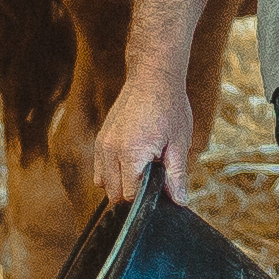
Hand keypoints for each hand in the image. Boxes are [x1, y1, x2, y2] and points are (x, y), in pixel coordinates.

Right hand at [87, 79, 195, 213]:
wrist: (152, 77)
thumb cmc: (169, 107)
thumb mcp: (179, 143)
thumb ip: (176, 176)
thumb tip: (179, 201)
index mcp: (131, 153)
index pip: (130, 195)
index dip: (146, 197)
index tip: (159, 188)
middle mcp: (110, 150)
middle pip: (114, 193)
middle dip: (132, 193)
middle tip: (153, 176)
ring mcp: (102, 144)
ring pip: (103, 183)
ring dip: (120, 183)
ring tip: (142, 168)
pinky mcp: (100, 139)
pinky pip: (100, 168)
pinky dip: (112, 172)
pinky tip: (131, 161)